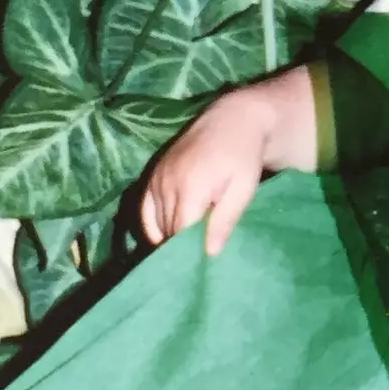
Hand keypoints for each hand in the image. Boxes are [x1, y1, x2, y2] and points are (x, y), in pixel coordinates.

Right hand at [140, 66, 315, 254]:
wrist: (232, 120)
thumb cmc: (244, 157)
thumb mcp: (244, 189)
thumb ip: (226, 219)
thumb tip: (210, 252)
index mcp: (191, 187)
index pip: (180, 233)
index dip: (188, 253)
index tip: (199, 269)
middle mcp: (167, 183)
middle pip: (166, 230)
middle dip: (179, 249)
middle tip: (194, 265)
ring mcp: (157, 178)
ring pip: (155, 222)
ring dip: (168, 237)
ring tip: (185, 252)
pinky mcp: (153, 175)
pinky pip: (144, 209)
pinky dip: (152, 225)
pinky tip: (165, 238)